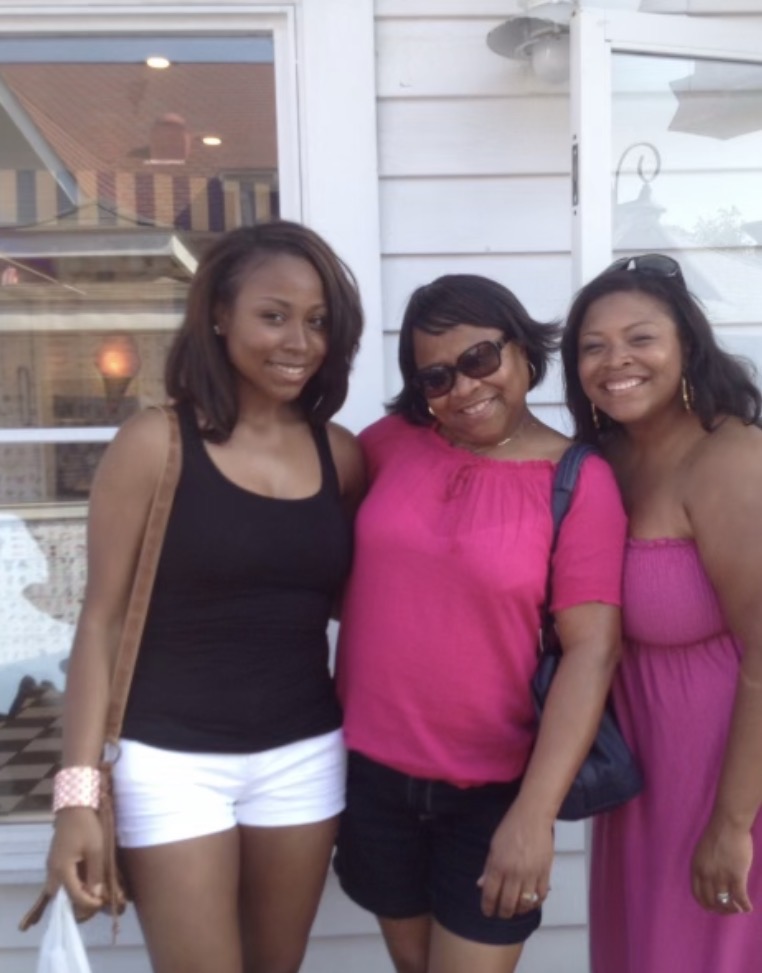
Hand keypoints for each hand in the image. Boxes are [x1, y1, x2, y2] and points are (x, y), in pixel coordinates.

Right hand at [46, 808, 105, 918]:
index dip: (88, 903)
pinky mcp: (54, 860)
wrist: (74, 806)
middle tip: (94, 901)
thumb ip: (95, 874)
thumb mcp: (96, 849)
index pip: (74, 895)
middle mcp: (52, 871)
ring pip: (58, 889)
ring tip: (89, 894)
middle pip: (62, 896)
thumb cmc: (86, 826)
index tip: (102, 903)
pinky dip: (66, 886)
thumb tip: (95, 895)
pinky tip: (77, 883)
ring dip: (73, 894)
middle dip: (78, 902)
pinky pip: (57, 880)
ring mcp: (51, 865)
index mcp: (62, 870)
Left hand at [477, 803, 553, 918]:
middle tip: (501, 914)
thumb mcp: (493, 846)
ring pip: (525, 903)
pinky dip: (536, 902)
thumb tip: (480, 885)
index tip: (487, 912)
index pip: (490, 894)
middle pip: (508, 903)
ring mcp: (531, 874)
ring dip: (519, 910)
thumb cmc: (510, 828)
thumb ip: (488, 867)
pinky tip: (531, 902)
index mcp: (498, 865)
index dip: (487, 906)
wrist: (532, 817)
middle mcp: (514, 872)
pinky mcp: (545, 872)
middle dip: (503, 913)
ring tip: (515, 909)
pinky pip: (541, 895)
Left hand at [691, 816, 753, 914]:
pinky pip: (740, 897)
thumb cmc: (717, 835)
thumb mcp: (702, 852)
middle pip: (711, 902)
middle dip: (720, 910)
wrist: (728, 824)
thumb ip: (704, 867)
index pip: (698, 895)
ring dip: (733, 909)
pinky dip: (745, 906)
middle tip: (729, 910)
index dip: (706, 904)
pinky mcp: (736, 875)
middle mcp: (706, 875)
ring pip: (725, 902)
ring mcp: (721, 876)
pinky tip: (748, 908)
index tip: (714, 908)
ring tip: (739, 909)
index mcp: (696, 868)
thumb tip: (710, 883)